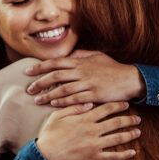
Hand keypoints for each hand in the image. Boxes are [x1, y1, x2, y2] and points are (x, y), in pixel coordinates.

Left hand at [25, 50, 145, 106]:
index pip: (55, 62)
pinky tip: (53, 104)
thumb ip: (80, 55)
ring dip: (48, 95)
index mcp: (80, 62)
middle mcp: (82, 71)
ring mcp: (88, 83)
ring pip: (63, 89)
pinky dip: (63, 102)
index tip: (28, 71)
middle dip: (40, 83)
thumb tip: (66, 56)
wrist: (130, 79)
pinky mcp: (94, 95)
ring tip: (37, 100)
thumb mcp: (96, 56)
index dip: (40, 67)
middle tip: (29, 89)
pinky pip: (75, 99)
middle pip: (55, 76)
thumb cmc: (112, 67)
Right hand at [36, 101, 140, 159]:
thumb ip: (74, 107)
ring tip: (138, 131)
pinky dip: (124, 155)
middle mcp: (93, 130)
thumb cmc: (50, 134)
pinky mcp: (94, 157)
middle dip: (129, 119)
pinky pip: (113, 156)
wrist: (46, 154)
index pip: (106, 109)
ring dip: (130, 134)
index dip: (118, 105)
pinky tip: (132, 152)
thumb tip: (89, 102)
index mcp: (84, 119)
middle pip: (116, 122)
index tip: (126, 104)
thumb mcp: (58, 115)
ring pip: (118, 138)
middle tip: (137, 118)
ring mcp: (95, 144)